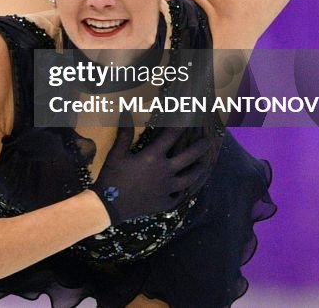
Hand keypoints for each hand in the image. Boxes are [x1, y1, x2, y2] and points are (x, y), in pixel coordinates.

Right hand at [91, 126, 210, 225]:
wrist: (109, 205)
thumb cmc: (112, 176)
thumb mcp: (116, 153)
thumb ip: (124, 134)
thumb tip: (126, 112)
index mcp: (154, 157)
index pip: (171, 137)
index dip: (181, 126)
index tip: (190, 118)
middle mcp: (165, 172)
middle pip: (189, 158)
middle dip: (200, 147)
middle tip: (208, 140)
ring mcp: (167, 189)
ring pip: (190, 178)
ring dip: (199, 170)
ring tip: (205, 163)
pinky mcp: (164, 203)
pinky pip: (178, 197)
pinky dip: (182, 192)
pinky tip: (184, 190)